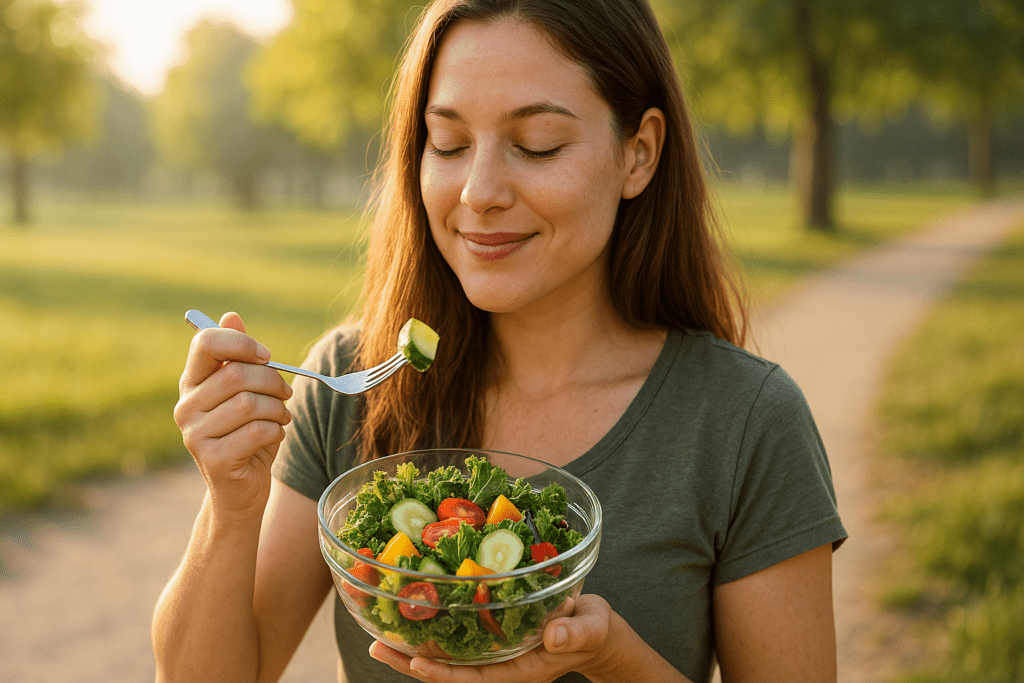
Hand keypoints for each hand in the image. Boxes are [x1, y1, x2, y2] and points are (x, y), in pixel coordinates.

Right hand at [174, 312, 292, 521]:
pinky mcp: (212, 459)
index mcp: (192, 383)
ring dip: (277, 409)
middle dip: (272, 381)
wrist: (241, 491)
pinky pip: (256, 431)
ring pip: (249, 403)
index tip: (267, 357)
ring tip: (281, 418)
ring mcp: (194, 434)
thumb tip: (231, 316)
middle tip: (285, 394)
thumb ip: (239, 357)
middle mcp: (185, 406)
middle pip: (236, 374)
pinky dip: (275, 431)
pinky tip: (273, 437)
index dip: (242, 344)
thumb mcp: (246, 393)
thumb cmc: (247, 436)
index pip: (206, 343)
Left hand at [368, 594, 613, 682]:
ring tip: (376, 636)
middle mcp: (498, 663)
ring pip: (444, 656)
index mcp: (519, 669)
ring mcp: (492, 652)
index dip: (444, 674)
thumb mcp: (590, 628)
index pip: (474, 678)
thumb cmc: (592, 629)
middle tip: (376, 646)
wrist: (592, 628)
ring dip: (411, 647)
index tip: (416, 662)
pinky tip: (407, 616)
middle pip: (448, 671)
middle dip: (410, 661)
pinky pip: (454, 638)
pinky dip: (430, 630)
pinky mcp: (489, 635)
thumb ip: (573, 633)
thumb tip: (554, 636)